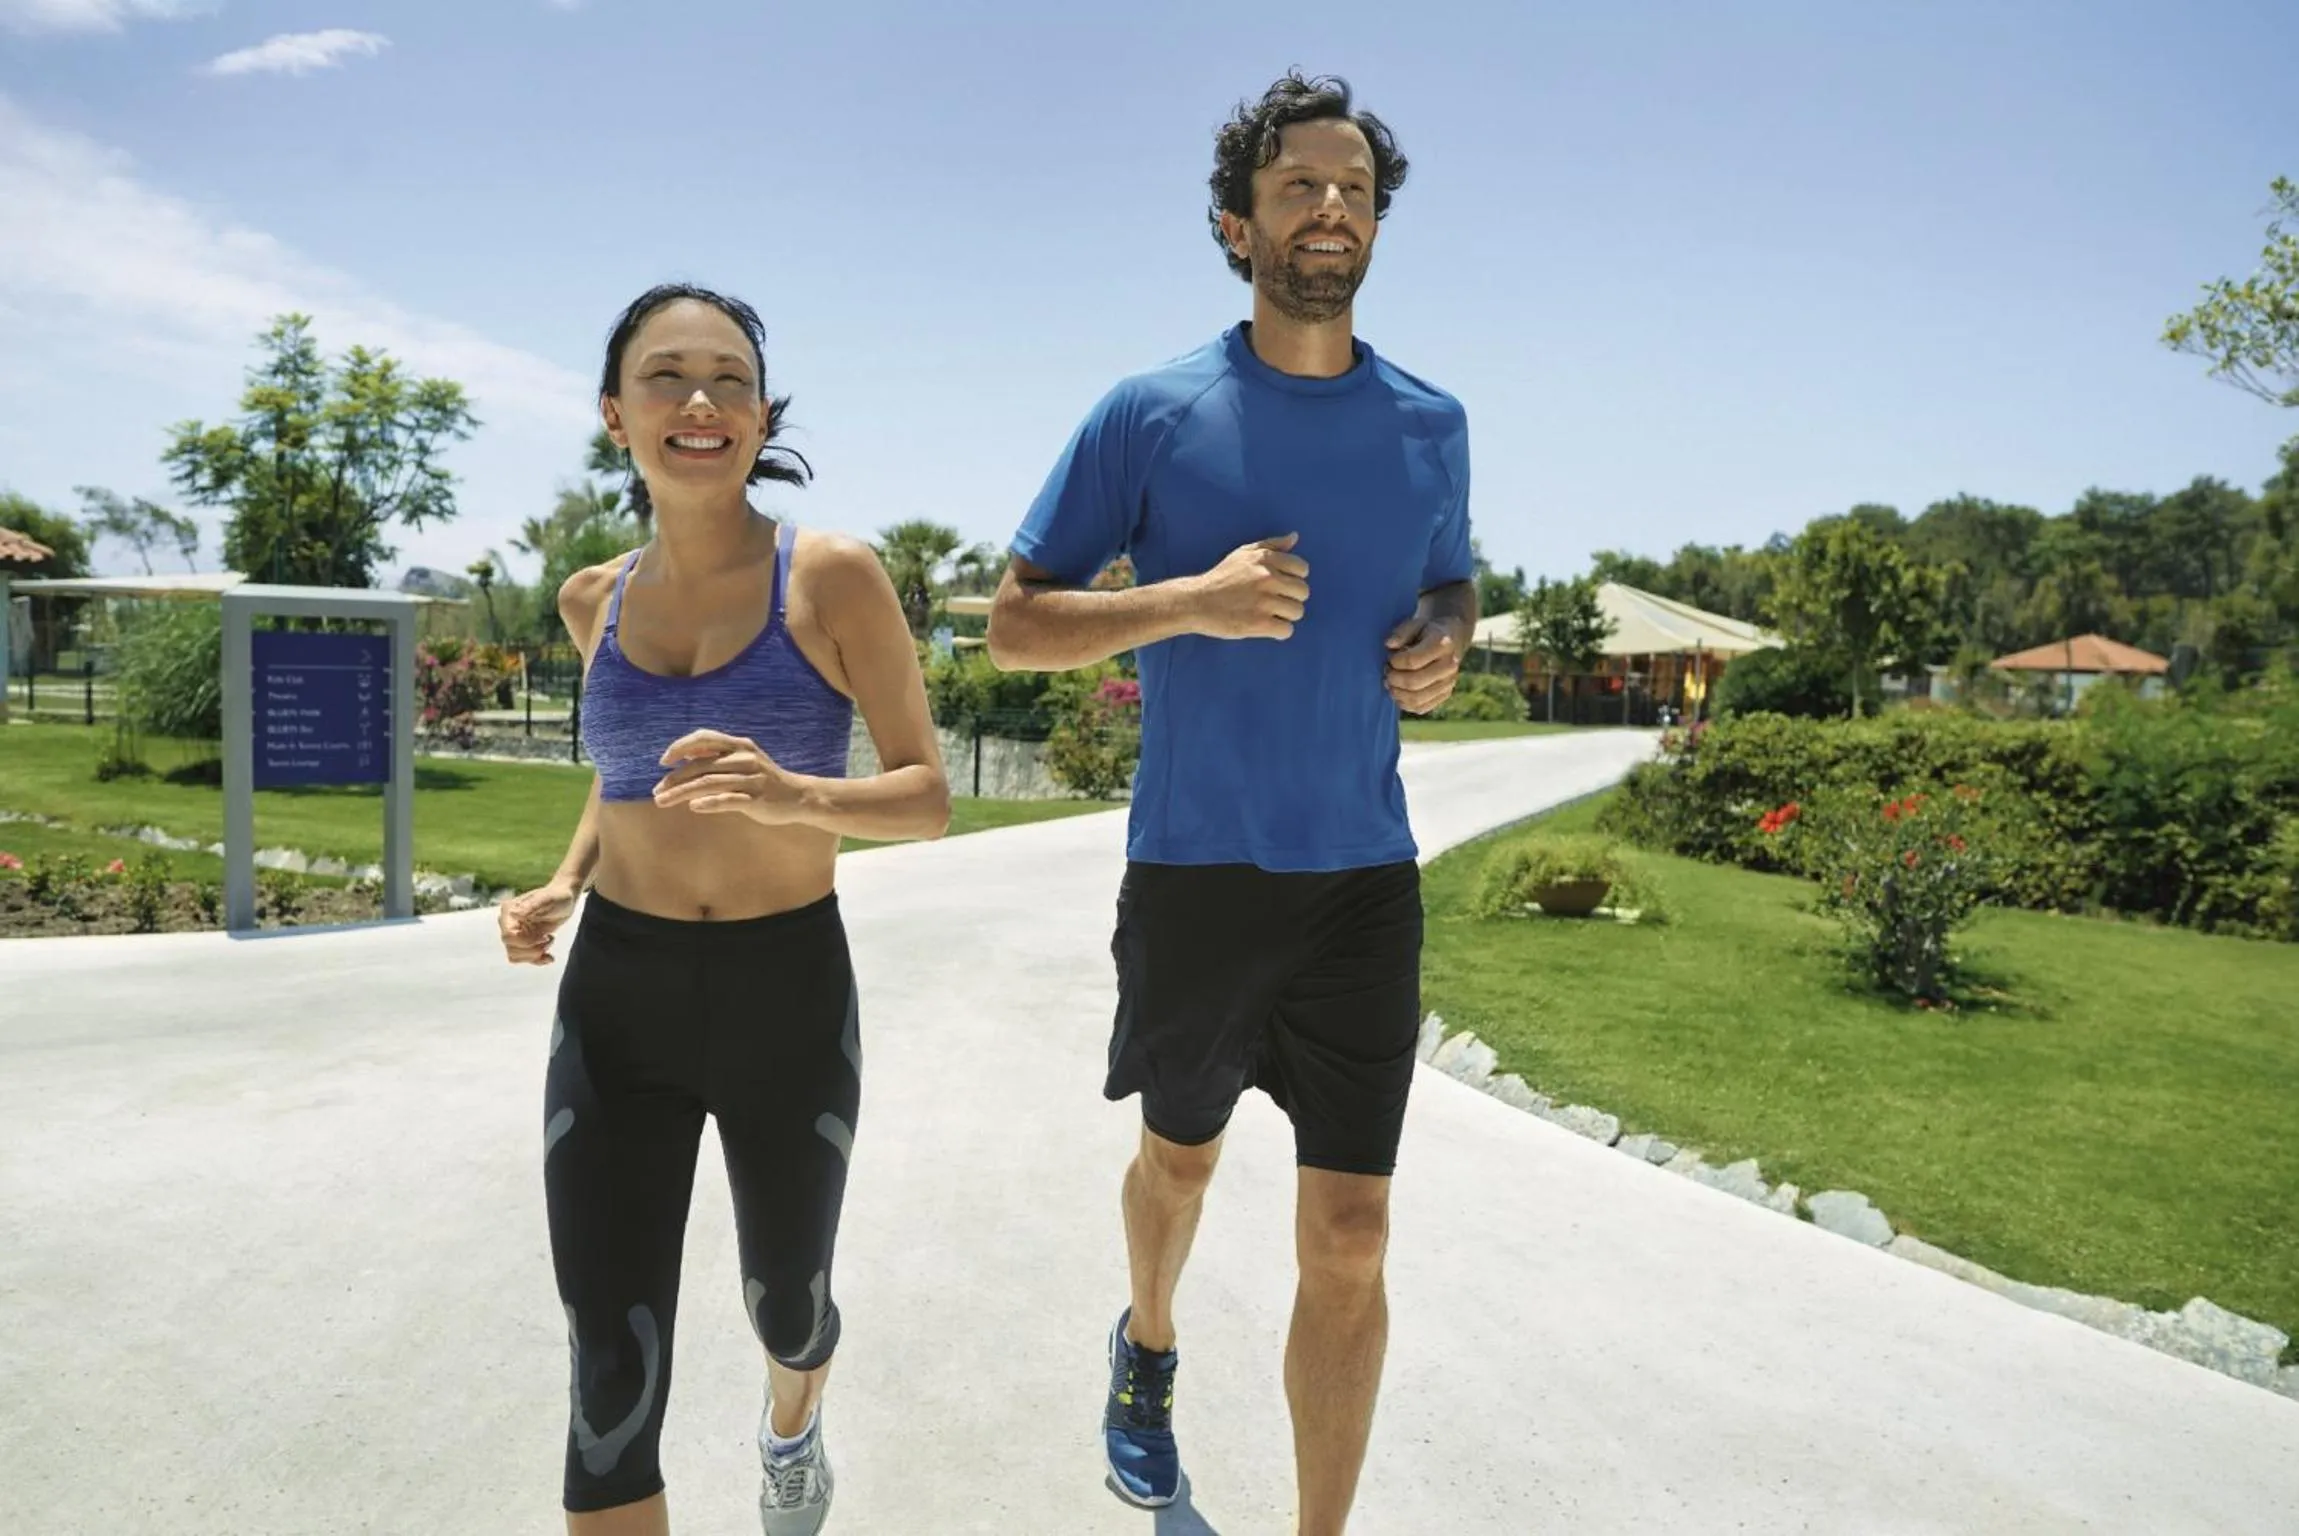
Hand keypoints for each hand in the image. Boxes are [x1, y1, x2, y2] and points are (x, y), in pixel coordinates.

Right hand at [498, 880, 577, 965]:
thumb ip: (531, 906)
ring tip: (549, 941)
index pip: (508, 935)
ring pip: (514, 956)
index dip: (525, 941)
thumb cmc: (557, 896)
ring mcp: (515, 933)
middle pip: (511, 948)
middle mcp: (508, 923)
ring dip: (534, 955)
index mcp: (509, 911)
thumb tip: (514, 914)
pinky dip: (537, 960)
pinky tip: (550, 957)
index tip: (544, 936)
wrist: (565, 901)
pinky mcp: (524, 941)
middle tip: (549, 939)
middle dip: (532, 949)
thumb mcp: (546, 899)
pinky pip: (523, 958)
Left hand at [652, 729, 807, 824]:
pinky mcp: (756, 799)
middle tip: (657, 791)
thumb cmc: (764, 778)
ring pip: (708, 783)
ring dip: (682, 793)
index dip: (681, 747)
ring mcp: (751, 779)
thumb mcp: (742, 760)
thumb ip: (716, 756)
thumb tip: (685, 754)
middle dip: (674, 779)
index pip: (704, 738)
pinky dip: (708, 803)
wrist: (798, 796)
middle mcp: (745, 758)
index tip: (664, 762)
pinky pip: (727, 799)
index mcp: (739, 745)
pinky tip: (694, 807)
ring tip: (663, 801)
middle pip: (701, 766)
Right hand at [1187, 533, 1310, 640]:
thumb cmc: (1221, 578)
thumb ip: (1271, 545)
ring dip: (1285, 616)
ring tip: (1268, 614)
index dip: (1293, 578)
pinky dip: (1278, 631)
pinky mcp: (1259, 623)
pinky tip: (1266, 627)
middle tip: (1273, 602)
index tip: (1280, 585)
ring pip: (1297, 612)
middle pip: (1303, 592)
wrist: (1196, 602)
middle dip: (1290, 598)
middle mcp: (1268, 578)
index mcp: (1266, 559)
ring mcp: (1264, 601)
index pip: (1302, 569)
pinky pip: (1287, 630)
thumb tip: (1294, 537)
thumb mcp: (1243, 554)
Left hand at [1384, 613, 1465, 714]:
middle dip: (1394, 679)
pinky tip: (1398, 692)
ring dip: (1397, 693)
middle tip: (1387, 671)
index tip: (1391, 657)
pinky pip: (1420, 708)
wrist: (1451, 638)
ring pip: (1416, 699)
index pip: (1412, 661)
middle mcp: (1450, 665)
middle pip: (1414, 682)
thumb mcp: (1415, 623)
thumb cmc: (1427, 631)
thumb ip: (1401, 632)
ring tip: (1390, 683)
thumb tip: (1389, 644)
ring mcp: (1449, 682)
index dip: (1395, 662)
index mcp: (1443, 644)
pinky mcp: (1445, 695)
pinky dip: (1404, 703)